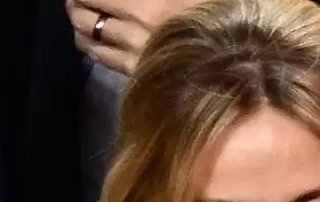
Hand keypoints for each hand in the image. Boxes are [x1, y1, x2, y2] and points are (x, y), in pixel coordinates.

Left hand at [66, 0, 207, 75]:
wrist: (243, 63)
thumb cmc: (220, 16)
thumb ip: (146, 0)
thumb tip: (121, 2)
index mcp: (147, 4)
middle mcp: (137, 28)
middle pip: (85, 13)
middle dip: (76, 4)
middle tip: (77, 1)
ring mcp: (138, 55)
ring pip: (90, 39)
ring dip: (80, 26)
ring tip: (83, 18)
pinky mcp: (142, 76)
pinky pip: (106, 60)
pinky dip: (93, 47)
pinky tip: (94, 41)